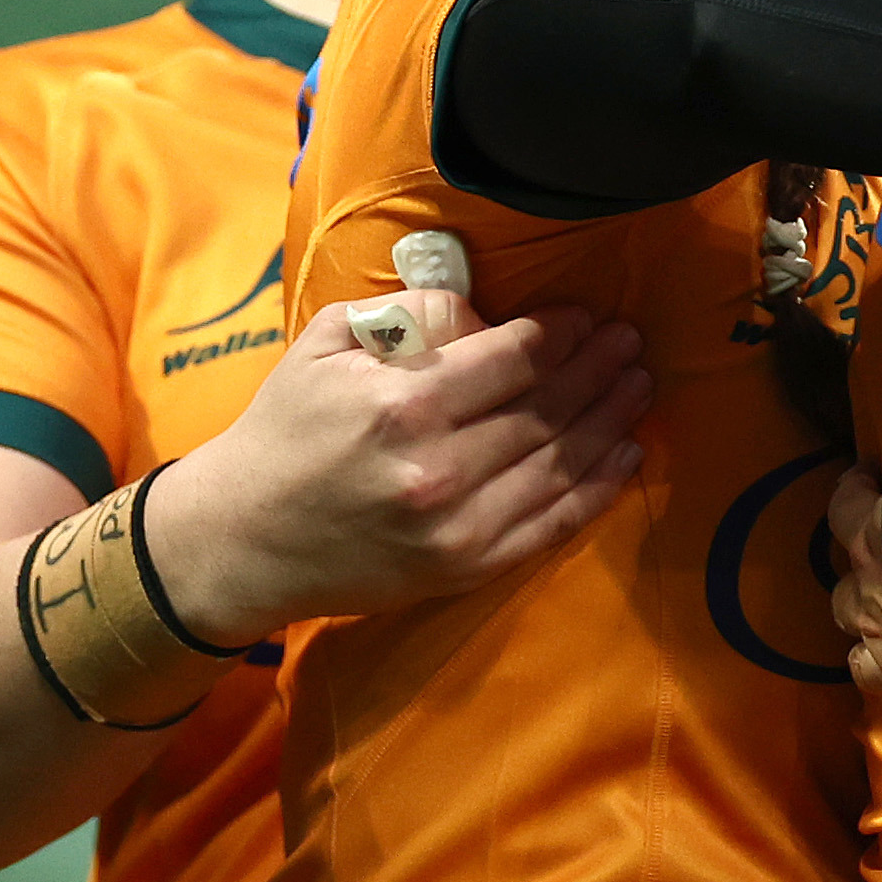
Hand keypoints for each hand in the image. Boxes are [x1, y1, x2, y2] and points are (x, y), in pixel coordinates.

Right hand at [145, 291, 649, 642]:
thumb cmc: (286, 429)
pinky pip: (553, 522)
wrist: (241, 539)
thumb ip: (410, 314)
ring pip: (562, 461)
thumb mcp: (328, 345)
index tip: (589, 314)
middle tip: (631, 341)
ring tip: (641, 384)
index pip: (515, 357)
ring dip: (612, 418)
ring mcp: (457, 524)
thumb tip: (486, 313)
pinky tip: (626, 453)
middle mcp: (437, 466)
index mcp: (403, 403)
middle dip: (601, 367)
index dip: (563, 332)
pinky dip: (600, 487)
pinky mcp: (465, 568)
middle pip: (549, 406)